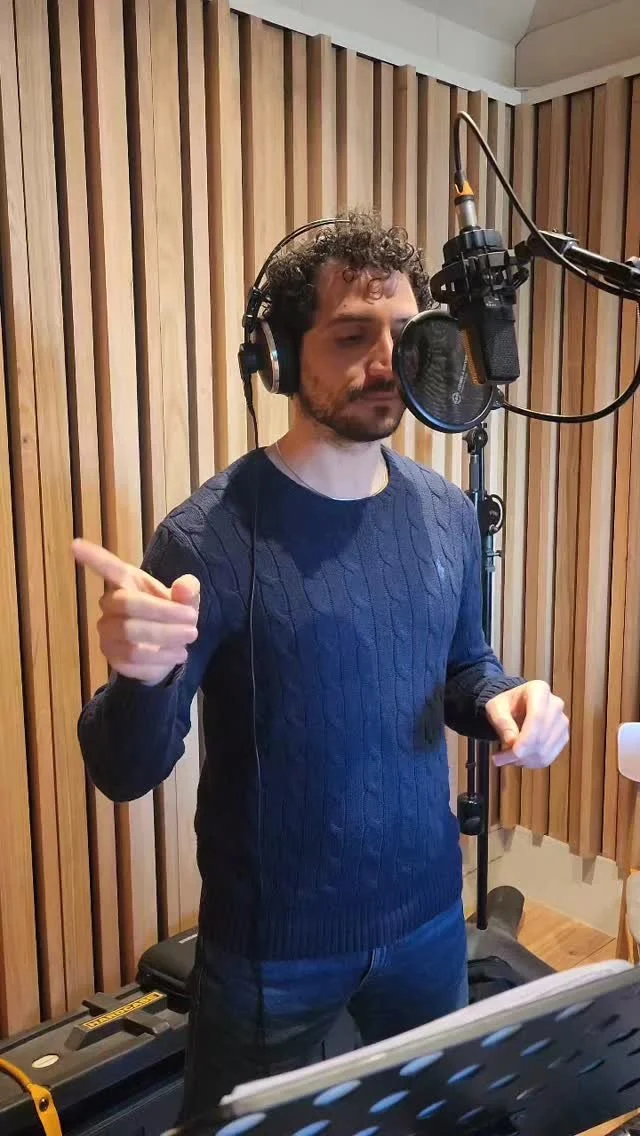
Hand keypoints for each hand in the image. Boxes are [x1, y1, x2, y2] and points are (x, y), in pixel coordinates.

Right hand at [72, 538, 198, 685]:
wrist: (168, 651)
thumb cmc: (171, 616)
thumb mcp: (186, 601)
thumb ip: (188, 591)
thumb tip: (185, 587)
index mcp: (128, 582)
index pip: (109, 568)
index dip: (93, 557)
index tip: (75, 545)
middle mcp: (111, 606)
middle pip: (127, 604)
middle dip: (165, 613)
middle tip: (193, 622)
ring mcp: (108, 633)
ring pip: (130, 635)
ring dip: (166, 637)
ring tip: (188, 639)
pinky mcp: (113, 658)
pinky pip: (133, 660)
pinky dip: (161, 659)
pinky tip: (176, 655)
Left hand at [485, 680, 568, 768]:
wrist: (515, 705)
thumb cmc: (505, 704)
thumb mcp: (496, 707)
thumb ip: (502, 722)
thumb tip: (512, 742)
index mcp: (539, 690)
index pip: (538, 717)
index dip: (527, 738)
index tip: (513, 752)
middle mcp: (555, 704)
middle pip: (542, 736)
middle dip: (521, 753)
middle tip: (498, 759)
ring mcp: (562, 722)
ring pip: (546, 750)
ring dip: (524, 760)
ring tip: (506, 759)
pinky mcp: (563, 737)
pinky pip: (549, 757)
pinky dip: (532, 762)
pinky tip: (518, 760)